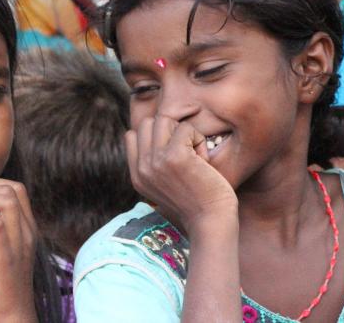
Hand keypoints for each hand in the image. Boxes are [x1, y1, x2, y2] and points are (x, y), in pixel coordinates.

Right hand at [126, 115, 237, 237]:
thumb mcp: (163, 186)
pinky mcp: (175, 156)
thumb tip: (155, 131)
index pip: (132, 135)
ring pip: (164, 120)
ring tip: (194, 153)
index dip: (154, 136)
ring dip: (183, 132)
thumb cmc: (195, 203)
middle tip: (185, 151)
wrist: (210, 222)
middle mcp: (142, 168)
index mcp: (137, 175)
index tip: (173, 150)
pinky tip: (203, 159)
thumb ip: (153, 165)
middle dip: (169, 130)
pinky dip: (198, 139)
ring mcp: (156, 161)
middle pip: (148, 124)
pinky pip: (185, 128)